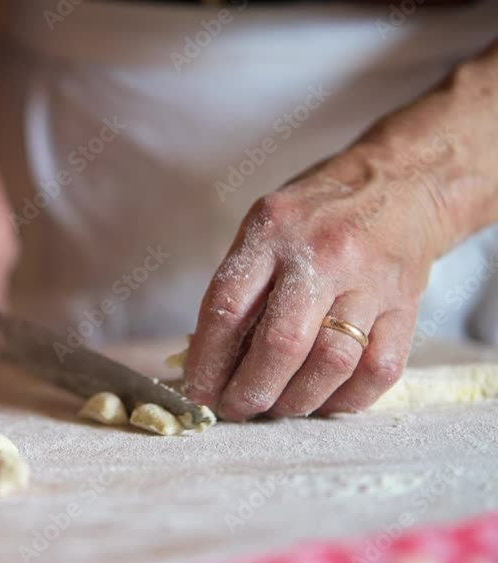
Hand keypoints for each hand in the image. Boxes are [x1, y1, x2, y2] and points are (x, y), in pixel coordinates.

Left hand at [184, 144, 451, 419]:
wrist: (400, 185)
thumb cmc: (315, 215)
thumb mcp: (264, 228)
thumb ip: (240, 286)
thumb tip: (210, 361)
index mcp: (272, 232)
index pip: (227, 306)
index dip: (207, 359)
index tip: (199, 391)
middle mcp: (322, 256)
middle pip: (281, 342)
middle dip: (252, 390)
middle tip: (237, 409)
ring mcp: (369, 282)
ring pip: (332, 362)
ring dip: (297, 401)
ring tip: (277, 409)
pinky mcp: (406, 306)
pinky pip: (378, 370)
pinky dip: (346, 399)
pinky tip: (323, 402)